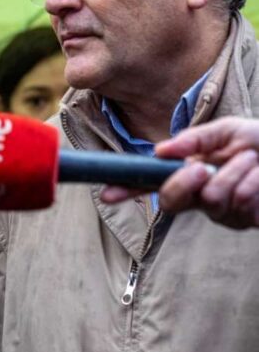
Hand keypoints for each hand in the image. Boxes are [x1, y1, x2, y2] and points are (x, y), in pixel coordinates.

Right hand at [102, 117, 258, 228]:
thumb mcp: (226, 130)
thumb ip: (193, 140)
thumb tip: (161, 151)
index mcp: (189, 173)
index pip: (151, 183)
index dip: (126, 189)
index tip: (107, 192)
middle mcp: (200, 196)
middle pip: (171, 202)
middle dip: (181, 183)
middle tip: (201, 169)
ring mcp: (223, 212)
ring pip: (209, 199)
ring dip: (233, 173)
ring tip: (251, 160)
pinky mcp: (246, 220)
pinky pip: (238, 203)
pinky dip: (251, 182)